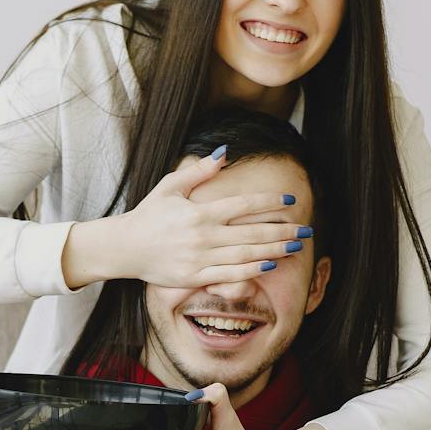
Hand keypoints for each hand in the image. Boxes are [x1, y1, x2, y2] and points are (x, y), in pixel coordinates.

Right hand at [110, 149, 309, 288]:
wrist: (124, 247)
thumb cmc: (148, 214)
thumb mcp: (170, 186)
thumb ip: (199, 171)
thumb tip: (225, 153)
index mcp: (200, 211)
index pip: (243, 205)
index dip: (269, 202)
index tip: (291, 201)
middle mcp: (203, 235)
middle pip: (251, 233)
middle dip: (282, 230)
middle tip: (306, 229)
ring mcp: (200, 258)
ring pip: (245, 255)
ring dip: (274, 251)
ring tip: (295, 246)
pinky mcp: (194, 276)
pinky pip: (229, 275)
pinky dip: (252, 271)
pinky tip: (270, 265)